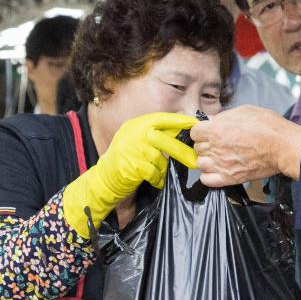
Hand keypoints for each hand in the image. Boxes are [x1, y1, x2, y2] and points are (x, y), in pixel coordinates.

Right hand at [62, 112, 198, 236]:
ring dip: (163, 169)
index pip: (162, 118)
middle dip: (181, 151)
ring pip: (160, 160)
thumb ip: (156, 134)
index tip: (195, 124)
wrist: (105, 179)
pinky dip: (157, 179)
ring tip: (159, 173)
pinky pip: (154, 173)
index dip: (180, 121)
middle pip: (165, 140)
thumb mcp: (138, 140)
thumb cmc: (126, 159)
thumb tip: (184, 131)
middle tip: (195, 160)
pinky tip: (154, 181)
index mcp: (136, 124)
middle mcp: (133, 134)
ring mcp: (131, 149)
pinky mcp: (132, 166)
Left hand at [191, 106, 300, 187]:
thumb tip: (212, 121)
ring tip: (218, 157)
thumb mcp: (243, 111)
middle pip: (197, 148)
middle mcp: (215, 148)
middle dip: (206, 144)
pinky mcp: (229, 178)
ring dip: (207, 160)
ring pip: (200, 164)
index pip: (194, 132)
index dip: (201, 131)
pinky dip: (209, 176)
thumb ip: (223, 117)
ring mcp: (221, 164)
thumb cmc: (268, 126)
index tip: (207, 132)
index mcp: (216, 129)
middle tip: (218, 143)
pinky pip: (207, 180)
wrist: (283, 146)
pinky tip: (217, 170)